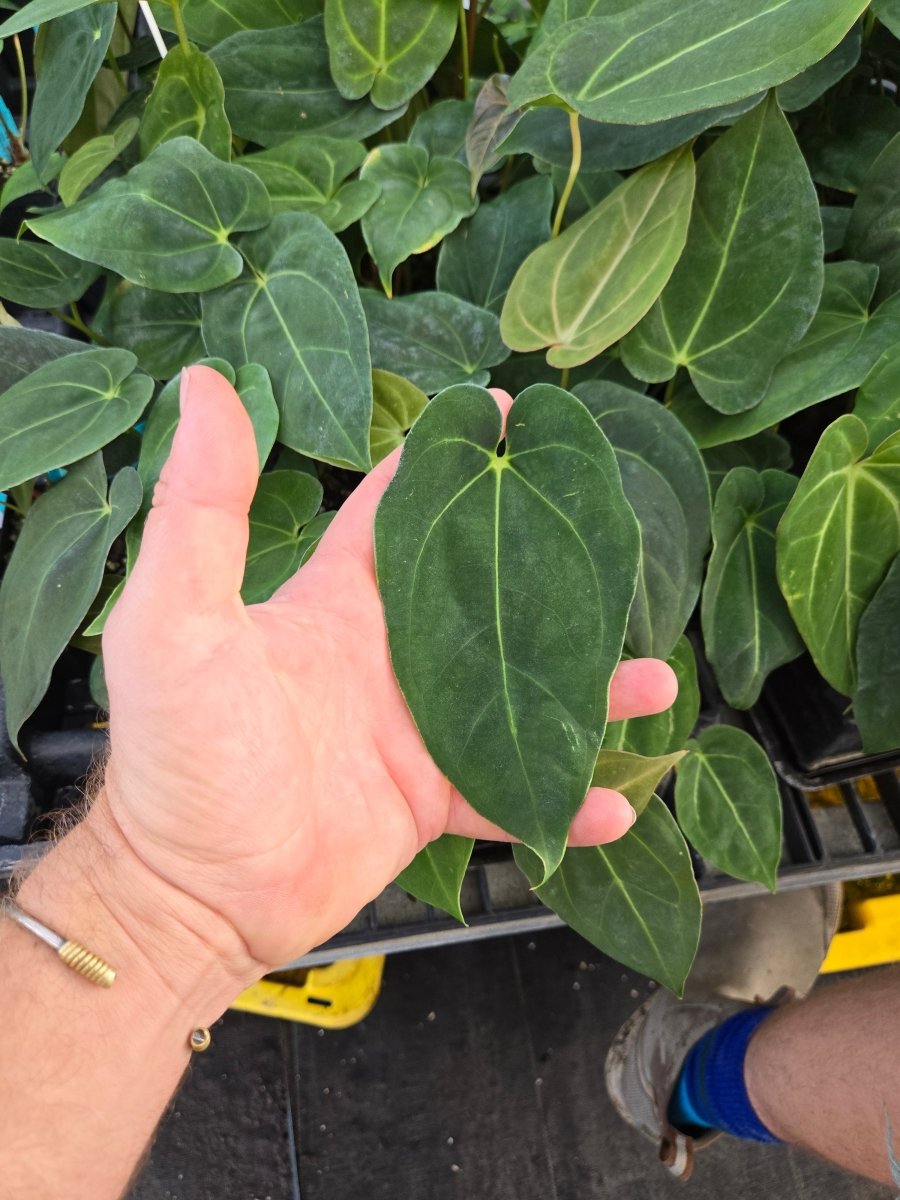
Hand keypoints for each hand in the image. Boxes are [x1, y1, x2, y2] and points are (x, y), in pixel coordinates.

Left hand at [101, 366, 676, 976]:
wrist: (193, 893)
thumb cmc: (179, 753)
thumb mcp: (180, 618)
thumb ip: (203, 509)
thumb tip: (205, 384)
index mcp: (337, 604)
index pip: (401, 512)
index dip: (448, 460)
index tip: (509, 416)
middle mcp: (384, 659)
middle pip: (485, 597)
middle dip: (547, 568)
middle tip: (620, 538)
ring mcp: (413, 733)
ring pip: (520, 697)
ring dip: (587, 690)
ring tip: (658, 678)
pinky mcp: (429, 802)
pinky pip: (511, 795)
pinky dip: (561, 800)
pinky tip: (615, 800)